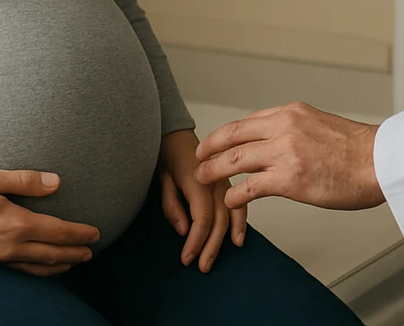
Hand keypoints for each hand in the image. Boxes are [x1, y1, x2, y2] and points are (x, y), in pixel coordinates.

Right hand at [0, 165, 99, 277]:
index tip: (96, 234)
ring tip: (73, 263)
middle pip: (51, 253)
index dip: (79, 234)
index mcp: (15, 223)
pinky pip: (19, 270)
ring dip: (58, 265)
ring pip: (36, 266)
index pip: (57, 232)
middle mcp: (9, 245)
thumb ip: (25, 180)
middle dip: (74, 253)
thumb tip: (56, 182)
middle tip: (92, 252)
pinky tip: (39, 268)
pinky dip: (36, 271)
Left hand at [159, 129, 246, 272]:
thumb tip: (184, 230)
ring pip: (231, 214)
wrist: (177, 135)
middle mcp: (215, 182)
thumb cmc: (168, 156)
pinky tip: (238, 239)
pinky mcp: (227, 184)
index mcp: (198, 181)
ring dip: (225, 239)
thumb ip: (172, 206)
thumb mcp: (163, 180)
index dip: (196, 241)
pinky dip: (240, 222)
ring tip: (216, 259)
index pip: (202, 217)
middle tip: (201, 267)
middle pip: (219, 220)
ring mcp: (224, 182)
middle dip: (210, 246)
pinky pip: (238, 205)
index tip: (187, 258)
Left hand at [194, 103, 383, 211]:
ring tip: (202, 179)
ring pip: (234, 160)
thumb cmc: (359, 149)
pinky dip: (234, 196)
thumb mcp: (322, 124)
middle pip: (233, 135)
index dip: (228, 133)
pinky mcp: (288, 179)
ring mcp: (284, 152)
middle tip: (198, 157)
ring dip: (213, 171)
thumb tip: (283, 139)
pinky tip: (229, 202)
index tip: (218, 141)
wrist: (380, 161)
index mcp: (292, 112)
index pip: (249, 120)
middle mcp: (284, 127)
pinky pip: (249, 188)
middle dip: (210, 147)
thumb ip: (298, 129)